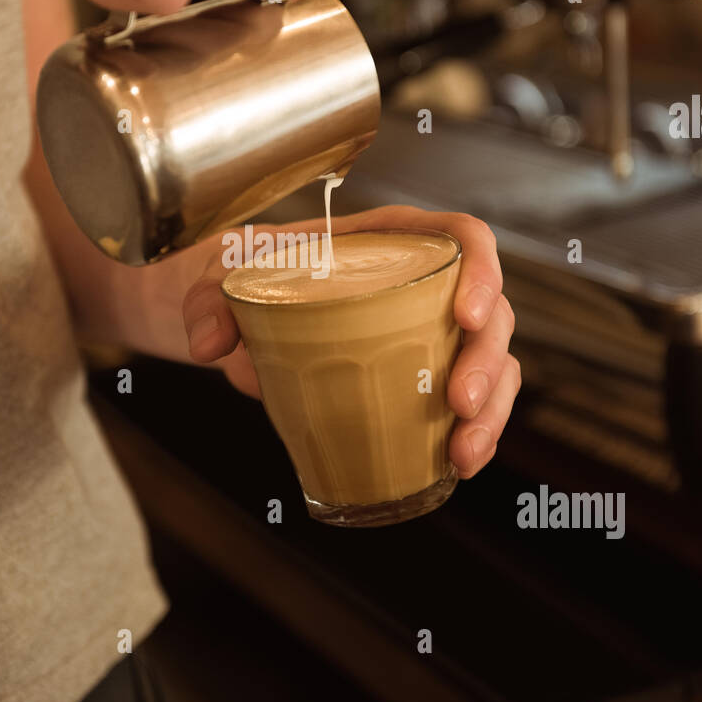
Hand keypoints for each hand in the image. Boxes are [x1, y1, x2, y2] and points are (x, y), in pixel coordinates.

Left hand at [182, 206, 520, 478]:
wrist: (232, 317)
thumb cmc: (244, 278)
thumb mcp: (220, 275)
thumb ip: (210, 299)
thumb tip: (209, 344)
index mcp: (388, 241)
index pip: (459, 237)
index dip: (482, 270)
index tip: (466, 314)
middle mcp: (422, 283)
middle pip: (489, 309)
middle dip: (485, 359)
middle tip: (458, 402)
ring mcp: (429, 334)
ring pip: (492, 361)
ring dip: (491, 408)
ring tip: (463, 452)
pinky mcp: (421, 379)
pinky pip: (471, 401)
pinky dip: (476, 432)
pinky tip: (459, 464)